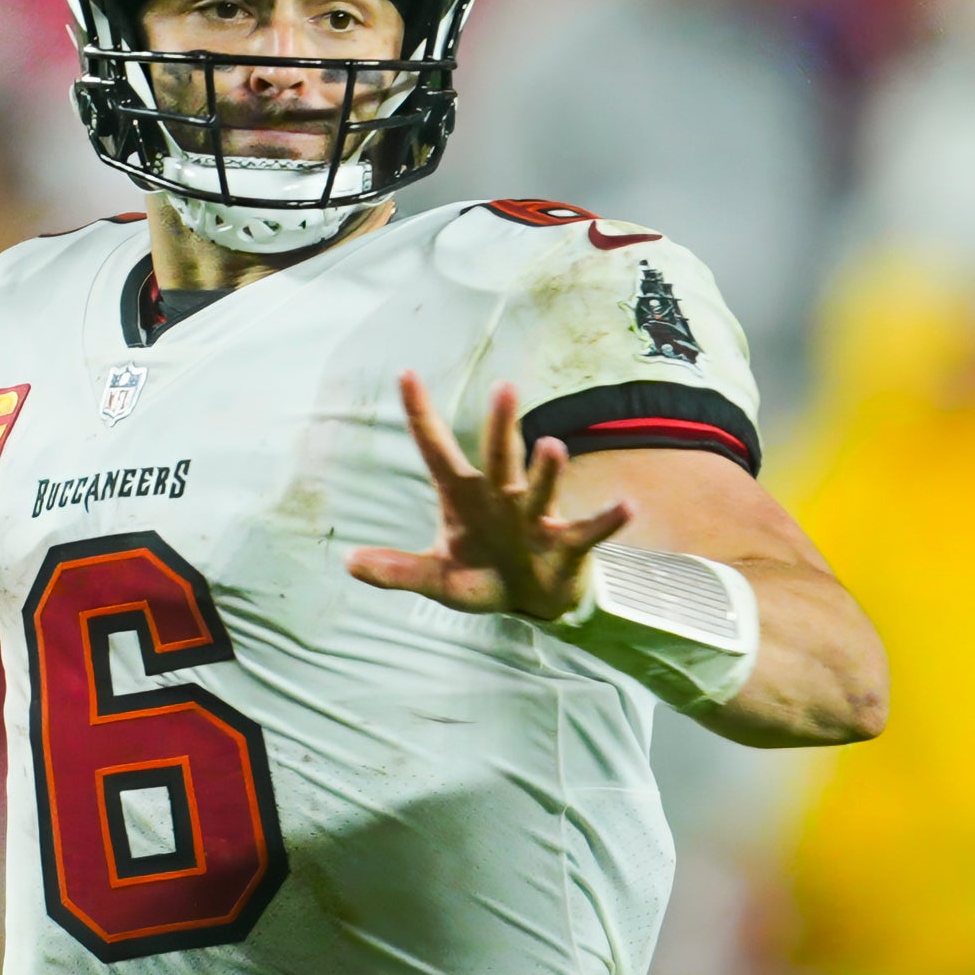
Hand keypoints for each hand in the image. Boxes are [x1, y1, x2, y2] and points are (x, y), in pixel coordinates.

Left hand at [348, 373, 631, 619]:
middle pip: (498, 458)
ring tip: (551, 445)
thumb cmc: (483, 576)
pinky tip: (627, 508)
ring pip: (541, 487)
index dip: (421, 415)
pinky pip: (587, 530)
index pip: (436, 450)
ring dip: (546, 469)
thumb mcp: (437, 579)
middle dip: (501, 427)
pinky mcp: (566, 545)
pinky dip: (606, 520)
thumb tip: (348, 563)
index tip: (405, 374)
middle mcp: (500, 498)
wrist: (531, 600)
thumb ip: (397, 571)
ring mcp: (535, 518)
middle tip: (504, 388)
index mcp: (463, 498)